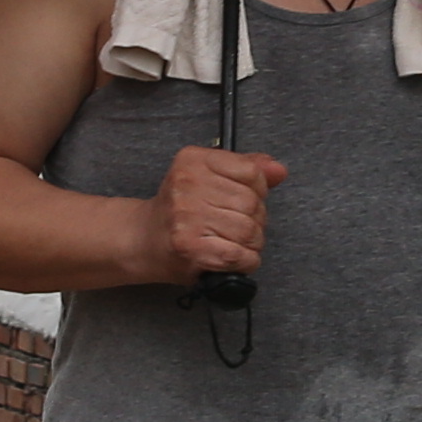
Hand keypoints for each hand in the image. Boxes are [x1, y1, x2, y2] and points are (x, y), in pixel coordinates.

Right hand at [147, 145, 285, 283]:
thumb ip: (246, 169)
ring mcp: (187, 217)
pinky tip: (235, 258)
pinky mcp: (190, 248)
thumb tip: (279, 170)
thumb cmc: (180, 210)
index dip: (258, 191)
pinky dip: (245, 261)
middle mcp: (187, 185)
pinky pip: (238, 255)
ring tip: (234, 243)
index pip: (251, 172)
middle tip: (237, 227)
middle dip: (255, 220)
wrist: (143, 240)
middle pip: (251, 203)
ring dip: (251, 243)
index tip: (244, 200)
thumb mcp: (209, 177)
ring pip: (249, 231)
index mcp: (193, 160)